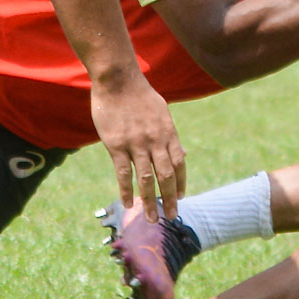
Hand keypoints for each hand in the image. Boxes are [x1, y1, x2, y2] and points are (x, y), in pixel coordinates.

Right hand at [89, 74, 185, 221]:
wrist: (118, 80)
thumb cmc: (140, 95)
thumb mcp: (162, 112)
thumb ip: (170, 135)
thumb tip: (182, 154)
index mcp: (168, 132)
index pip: (179, 163)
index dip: (181, 182)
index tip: (180, 197)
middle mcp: (155, 140)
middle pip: (166, 175)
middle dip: (170, 198)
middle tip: (171, 216)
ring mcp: (136, 144)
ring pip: (146, 179)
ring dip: (150, 201)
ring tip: (152, 218)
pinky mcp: (116, 145)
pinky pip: (123, 173)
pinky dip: (126, 190)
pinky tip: (128, 204)